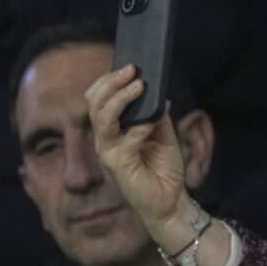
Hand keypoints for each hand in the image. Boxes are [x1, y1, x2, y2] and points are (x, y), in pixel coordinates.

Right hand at [85, 65, 185, 231]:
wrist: (171, 199)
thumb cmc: (164, 168)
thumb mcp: (164, 134)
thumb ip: (157, 115)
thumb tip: (158, 94)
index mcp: (113, 130)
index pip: (99, 99)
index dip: (110, 81)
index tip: (129, 66)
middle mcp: (106, 139)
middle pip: (95, 104)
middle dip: (111, 83)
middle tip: (132, 70)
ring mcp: (109, 153)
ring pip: (103, 119)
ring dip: (121, 99)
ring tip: (139, 86)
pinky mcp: (119, 166)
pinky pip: (125, 141)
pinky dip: (139, 128)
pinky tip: (151, 122)